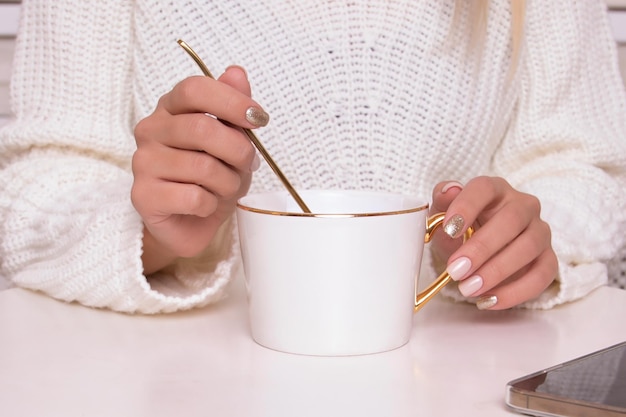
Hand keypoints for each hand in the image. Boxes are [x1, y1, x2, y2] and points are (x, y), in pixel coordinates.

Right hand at [131, 66, 266, 273]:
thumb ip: (233, 108)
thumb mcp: (231, 141)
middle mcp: (150, 130)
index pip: (195, 89)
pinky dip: (211, 204)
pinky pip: (193, 197)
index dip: (231, 101)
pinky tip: (204, 205)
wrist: (189, 223)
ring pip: (202, 167)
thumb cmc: (210, 179)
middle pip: (203, 128)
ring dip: (228, 183)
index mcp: (170, 108)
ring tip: (225, 188)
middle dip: (238, 150)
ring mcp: (142, 163)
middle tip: (248, 165)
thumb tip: (237, 73)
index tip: (258, 119)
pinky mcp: (142, 196)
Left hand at [430, 176, 557, 309]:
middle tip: (456, 270)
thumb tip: (448, 189)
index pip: (484, 188)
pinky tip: (488, 301)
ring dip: (497, 271)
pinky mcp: (548, 258)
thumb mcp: (444, 215)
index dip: (466, 206)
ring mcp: (539, 231)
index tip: (448, 229)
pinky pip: (541, 275)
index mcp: (494, 189)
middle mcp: (523, 206)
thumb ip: (443, 201)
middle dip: (481, 248)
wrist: (478, 252)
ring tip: (469, 288)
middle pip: (511, 220)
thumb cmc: (462, 229)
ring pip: (528, 247)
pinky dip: (515, 292)